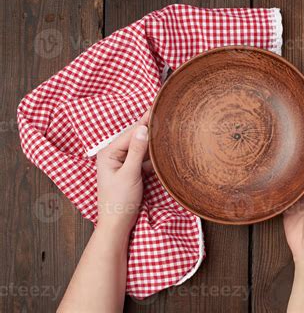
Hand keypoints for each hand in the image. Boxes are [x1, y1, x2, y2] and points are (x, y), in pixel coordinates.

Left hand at [96, 111, 152, 235]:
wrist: (117, 224)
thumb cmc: (119, 201)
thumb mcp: (129, 174)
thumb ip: (136, 151)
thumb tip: (143, 129)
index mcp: (108, 153)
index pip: (130, 133)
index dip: (144, 121)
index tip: (155, 108)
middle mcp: (114, 155)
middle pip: (134, 138)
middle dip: (148, 128)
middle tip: (163, 114)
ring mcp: (122, 164)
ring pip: (140, 148)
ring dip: (152, 141)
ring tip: (165, 129)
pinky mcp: (130, 172)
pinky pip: (143, 159)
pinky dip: (152, 155)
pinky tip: (161, 149)